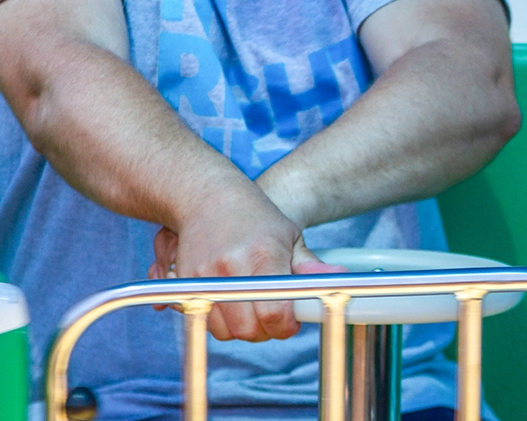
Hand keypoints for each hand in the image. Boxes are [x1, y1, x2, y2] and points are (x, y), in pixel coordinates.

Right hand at [147, 188, 344, 340]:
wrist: (209, 196)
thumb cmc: (256, 217)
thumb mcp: (289, 236)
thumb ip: (310, 266)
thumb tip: (339, 278)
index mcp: (264, 256)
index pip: (275, 314)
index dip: (286, 327)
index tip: (291, 322)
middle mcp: (232, 268)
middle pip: (249, 329)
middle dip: (265, 331)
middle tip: (273, 317)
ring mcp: (205, 276)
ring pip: (225, 330)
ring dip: (241, 328)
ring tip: (252, 308)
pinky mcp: (186, 281)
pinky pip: (203, 319)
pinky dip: (218, 320)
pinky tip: (230, 304)